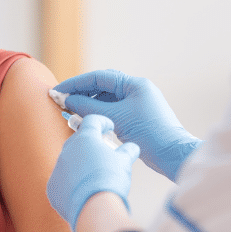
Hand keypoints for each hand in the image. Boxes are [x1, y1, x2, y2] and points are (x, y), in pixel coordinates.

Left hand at [47, 114, 140, 231]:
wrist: (94, 208)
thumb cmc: (110, 180)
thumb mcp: (124, 162)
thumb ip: (127, 151)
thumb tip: (132, 147)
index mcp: (85, 139)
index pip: (91, 121)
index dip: (102, 122)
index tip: (109, 127)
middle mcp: (67, 151)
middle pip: (78, 141)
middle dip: (90, 143)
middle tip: (102, 150)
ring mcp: (58, 169)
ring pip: (69, 161)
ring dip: (80, 164)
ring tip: (94, 174)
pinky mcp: (52, 187)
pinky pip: (62, 180)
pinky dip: (71, 182)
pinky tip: (83, 190)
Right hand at [53, 70, 200, 179]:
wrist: (172, 154)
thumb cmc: (148, 133)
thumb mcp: (115, 118)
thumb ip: (89, 107)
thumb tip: (68, 100)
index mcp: (135, 85)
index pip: (99, 77)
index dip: (76, 83)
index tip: (58, 91)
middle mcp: (137, 91)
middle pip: (102, 87)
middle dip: (81, 93)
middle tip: (61, 101)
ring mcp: (138, 104)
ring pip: (107, 100)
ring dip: (89, 105)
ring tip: (70, 112)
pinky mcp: (137, 118)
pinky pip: (113, 111)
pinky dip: (99, 114)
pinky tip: (86, 121)